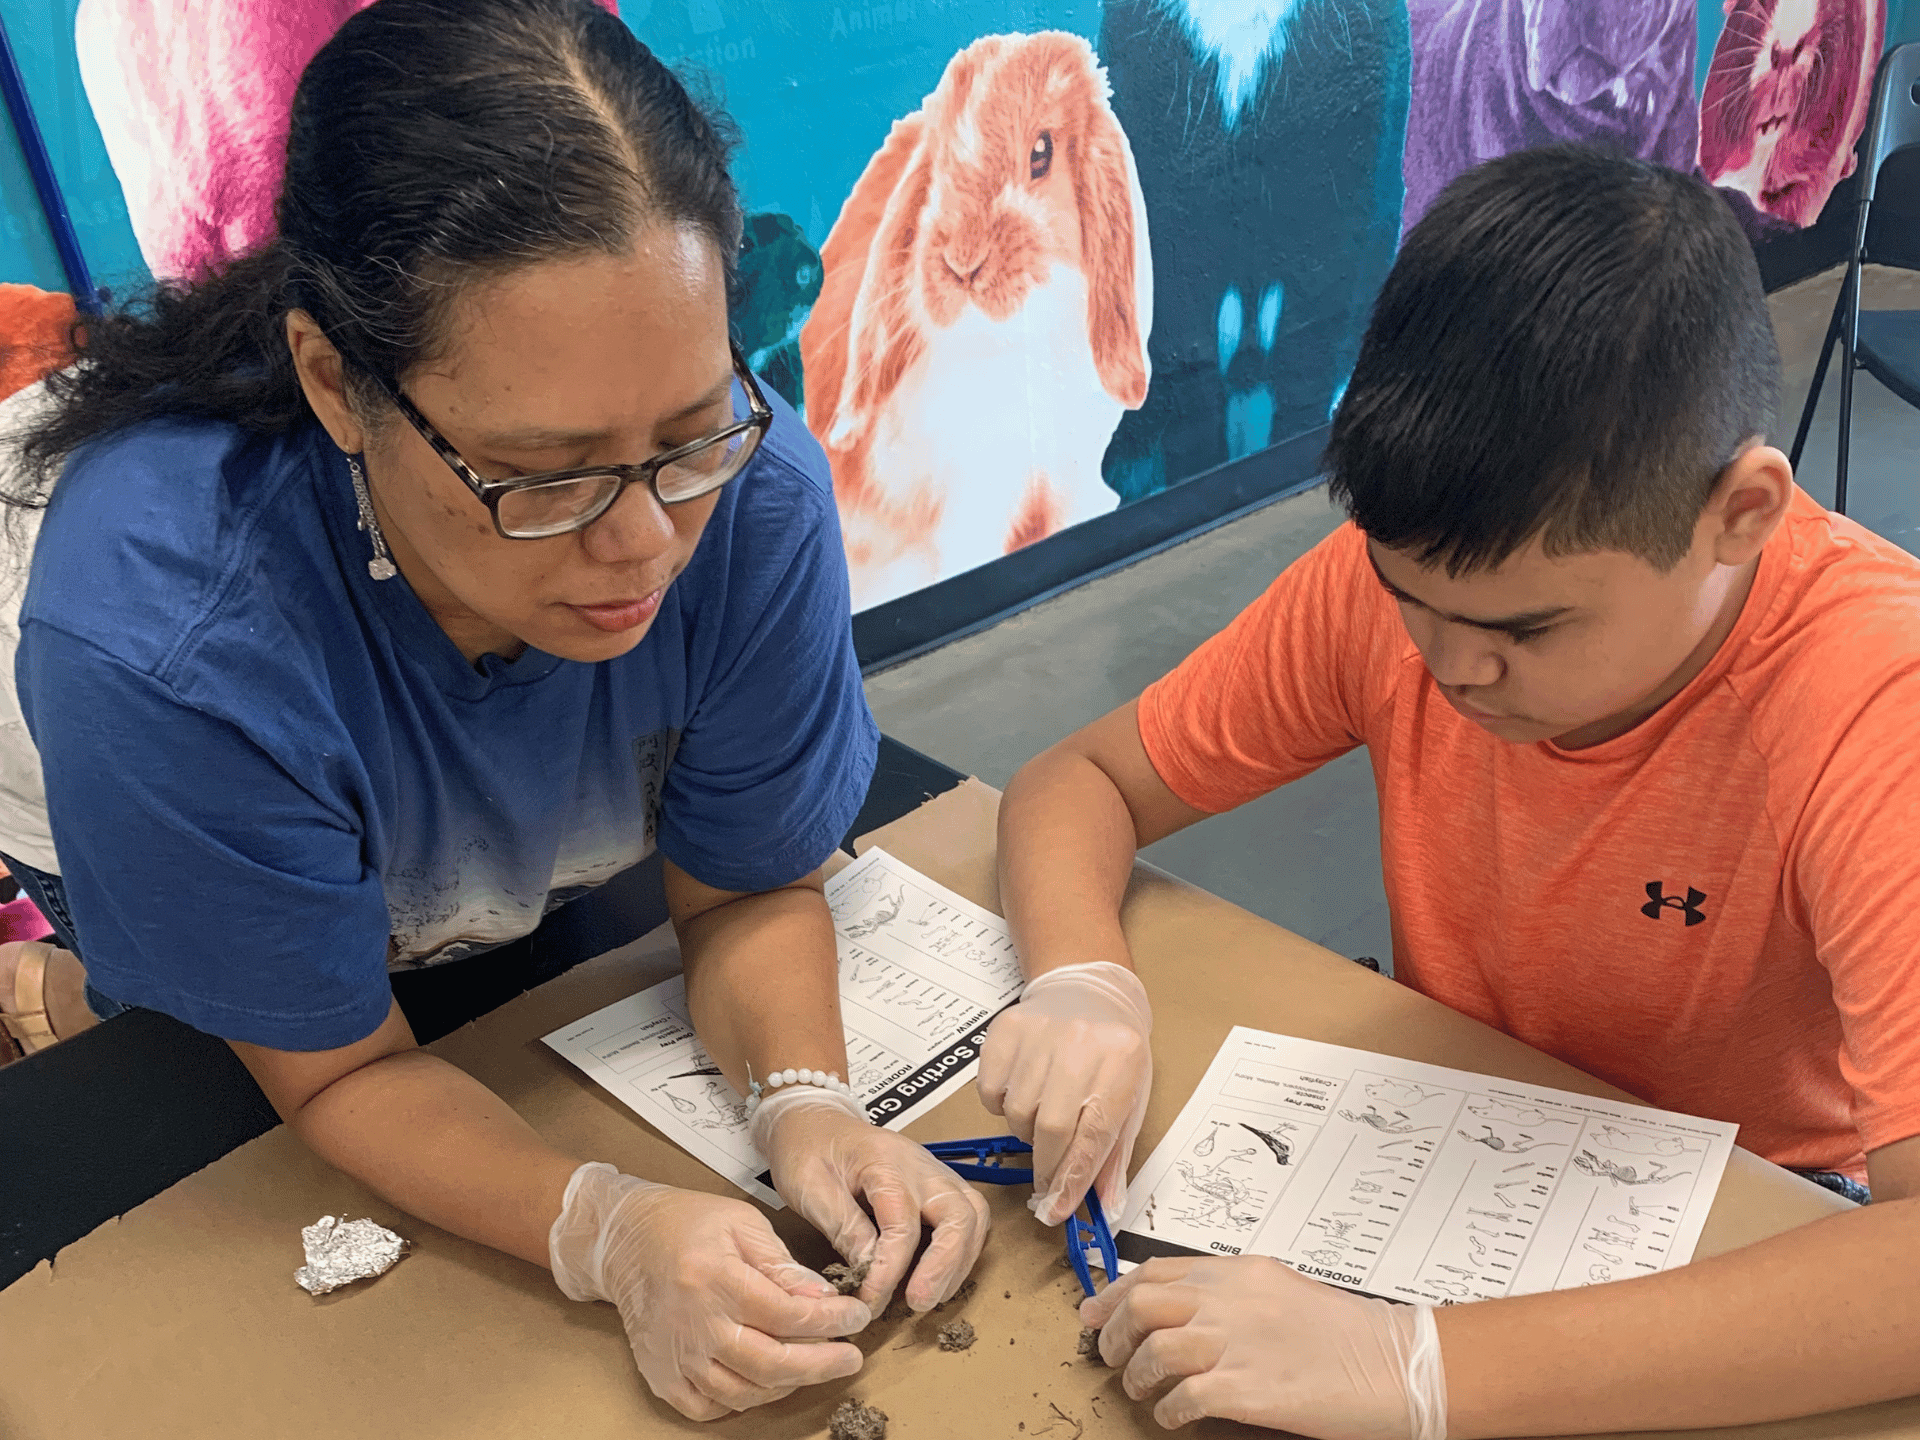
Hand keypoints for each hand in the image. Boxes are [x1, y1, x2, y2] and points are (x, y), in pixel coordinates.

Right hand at [548, 1162, 870, 1420]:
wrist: (624, 1241)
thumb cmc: (686, 1224)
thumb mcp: (743, 1223)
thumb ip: (784, 1265)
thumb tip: (823, 1299)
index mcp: (717, 1279)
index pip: (789, 1315)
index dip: (832, 1322)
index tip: (857, 1317)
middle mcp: (696, 1325)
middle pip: (772, 1364)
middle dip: (823, 1364)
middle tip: (851, 1358)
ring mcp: (676, 1357)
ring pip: (746, 1392)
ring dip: (789, 1384)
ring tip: (813, 1364)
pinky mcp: (663, 1376)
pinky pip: (710, 1408)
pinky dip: (745, 1400)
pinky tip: (765, 1380)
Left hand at [752, 1086, 990, 1312]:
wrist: (813, 1120)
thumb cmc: (807, 1150)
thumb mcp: (810, 1188)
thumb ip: (843, 1226)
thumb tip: (871, 1268)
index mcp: (885, 1161)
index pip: (902, 1223)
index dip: (891, 1268)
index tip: (871, 1300)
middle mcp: (921, 1165)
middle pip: (959, 1215)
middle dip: (945, 1266)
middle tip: (918, 1304)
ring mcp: (935, 1173)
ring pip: (974, 1216)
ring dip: (959, 1262)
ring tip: (930, 1297)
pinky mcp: (938, 1185)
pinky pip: (969, 1216)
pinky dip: (962, 1250)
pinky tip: (940, 1276)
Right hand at [977, 960, 1151, 1224]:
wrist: (1090, 990)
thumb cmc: (1114, 1051)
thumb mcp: (1130, 1097)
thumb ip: (1113, 1153)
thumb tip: (1103, 1205)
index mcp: (1121, 1061)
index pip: (1093, 1136)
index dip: (1072, 1181)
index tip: (1056, 1209)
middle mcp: (1079, 1043)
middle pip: (1050, 1129)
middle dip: (1047, 1166)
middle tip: (1047, 1180)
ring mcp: (1039, 1031)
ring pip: (1017, 1113)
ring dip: (1027, 1130)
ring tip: (1044, 1115)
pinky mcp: (1005, 1028)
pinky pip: (990, 1091)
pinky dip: (1001, 1105)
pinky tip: (1022, 1089)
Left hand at [1081, 1255, 1445, 1438]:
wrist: (1394, 1364)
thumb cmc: (1346, 1333)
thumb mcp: (1279, 1290)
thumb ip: (1228, 1291)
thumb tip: (1179, 1305)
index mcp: (1236, 1272)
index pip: (1155, 1272)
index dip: (1115, 1293)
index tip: (1096, 1311)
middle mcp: (1229, 1300)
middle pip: (1142, 1305)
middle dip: (1115, 1332)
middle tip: (1112, 1355)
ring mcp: (1236, 1343)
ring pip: (1154, 1350)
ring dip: (1138, 1375)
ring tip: (1144, 1390)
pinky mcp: (1246, 1388)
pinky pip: (1182, 1397)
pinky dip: (1169, 1410)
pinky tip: (1177, 1415)